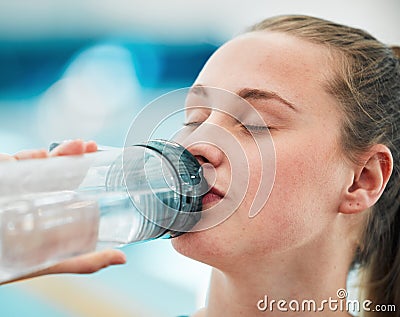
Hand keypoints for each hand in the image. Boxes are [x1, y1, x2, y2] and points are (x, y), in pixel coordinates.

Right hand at [0, 139, 126, 283]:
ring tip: (76, 146)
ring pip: (42, 163)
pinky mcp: (2, 179)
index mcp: (50, 212)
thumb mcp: (56, 262)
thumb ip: (86, 261)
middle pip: (59, 171)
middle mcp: (35, 197)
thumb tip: (122, 259)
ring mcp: (19, 187)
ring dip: (60, 152)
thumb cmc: (16, 263)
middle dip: (76, 155)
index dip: (85, 170)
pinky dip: (30, 157)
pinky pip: (17, 164)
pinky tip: (42, 155)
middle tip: (90, 146)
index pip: (71, 185)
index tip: (99, 157)